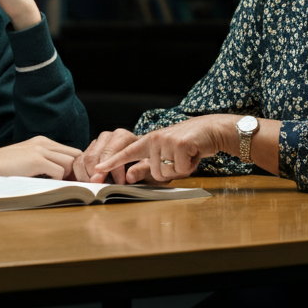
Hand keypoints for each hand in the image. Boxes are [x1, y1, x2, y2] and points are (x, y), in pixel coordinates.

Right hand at [0, 136, 82, 179]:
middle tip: (69, 184)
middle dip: (76, 171)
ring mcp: (40, 150)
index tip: (71, 178)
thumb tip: (63, 175)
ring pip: (70, 163)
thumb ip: (44, 162)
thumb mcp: (27, 159)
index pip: (72, 151)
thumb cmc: (4, 167)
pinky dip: (57, 180)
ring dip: (66, 176)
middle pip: (75, 155)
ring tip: (56, 184)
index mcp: (43, 141)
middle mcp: (44, 143)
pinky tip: (45, 183)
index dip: (75, 165)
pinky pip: (59, 172)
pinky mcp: (35, 160)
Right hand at [70, 129, 140, 183]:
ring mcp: (96, 142)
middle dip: (98, 175)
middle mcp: (107, 136)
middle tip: (105, 188)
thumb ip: (141, 170)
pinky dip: (81, 175)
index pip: (111, 153)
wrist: (136, 153)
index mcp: (122, 136)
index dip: (113, 170)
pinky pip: (78, 162)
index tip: (118, 184)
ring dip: (89, 177)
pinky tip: (91, 183)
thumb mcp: (148, 164)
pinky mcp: (88, 149)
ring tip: (99, 186)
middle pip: (95, 157)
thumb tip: (129, 178)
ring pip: (85, 160)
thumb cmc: (143, 159)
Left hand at [93, 116, 237, 183]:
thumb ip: (148, 165)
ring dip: (180, 169)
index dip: (111, 162)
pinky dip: (189, 166)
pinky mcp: (179, 144)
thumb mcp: (166, 155)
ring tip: (187, 156)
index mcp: (149, 141)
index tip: (97, 169)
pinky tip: (193, 154)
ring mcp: (166, 140)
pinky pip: (180, 169)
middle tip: (180, 159)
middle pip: (155, 172)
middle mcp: (154, 139)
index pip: (126, 152)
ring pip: (167, 172)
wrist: (210, 130)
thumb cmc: (188, 145)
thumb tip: (129, 176)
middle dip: (170, 172)